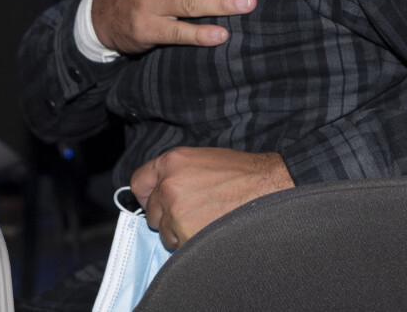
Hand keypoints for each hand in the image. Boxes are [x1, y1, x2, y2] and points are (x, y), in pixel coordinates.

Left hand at [131, 146, 294, 248]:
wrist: (267, 187)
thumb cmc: (240, 172)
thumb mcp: (201, 159)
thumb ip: (176, 172)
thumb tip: (158, 189)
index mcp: (171, 161)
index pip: (138, 182)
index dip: (146, 194)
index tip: (152, 201)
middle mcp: (169, 185)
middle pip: (151, 211)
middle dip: (166, 215)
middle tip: (192, 211)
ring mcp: (177, 212)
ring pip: (164, 233)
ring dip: (179, 232)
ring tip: (206, 219)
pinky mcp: (187, 235)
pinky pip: (180, 247)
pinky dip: (192, 243)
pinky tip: (210, 230)